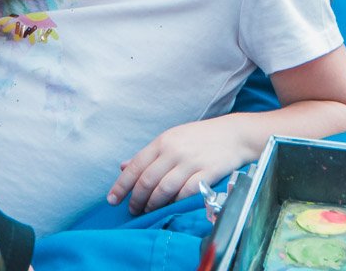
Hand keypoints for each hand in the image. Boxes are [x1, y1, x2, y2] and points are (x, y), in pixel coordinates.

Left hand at [107, 118, 250, 214]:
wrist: (234, 135)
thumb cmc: (199, 138)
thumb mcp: (171, 139)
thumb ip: (148, 155)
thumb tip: (122, 166)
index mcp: (162, 141)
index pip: (135, 166)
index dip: (121, 185)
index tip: (112, 200)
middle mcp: (174, 151)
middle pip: (147, 180)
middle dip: (136, 199)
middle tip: (132, 210)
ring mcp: (191, 162)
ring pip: (164, 190)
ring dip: (152, 205)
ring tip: (148, 211)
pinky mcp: (207, 173)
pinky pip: (185, 193)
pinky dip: (174, 203)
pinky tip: (169, 208)